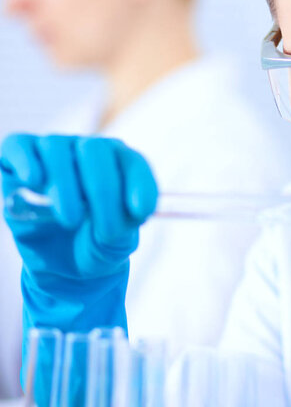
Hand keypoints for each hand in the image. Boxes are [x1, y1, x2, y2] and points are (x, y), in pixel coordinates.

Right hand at [1, 134, 156, 388]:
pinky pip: (19, 148)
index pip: (134, 163)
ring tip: (71, 217)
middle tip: (97, 225)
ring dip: (67, 183)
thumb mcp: (116, 247)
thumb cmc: (97, 252)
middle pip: (99, 153)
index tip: (143, 211)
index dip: (138, 182)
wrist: (68, 270)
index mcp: (124, 170)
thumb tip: (123, 220)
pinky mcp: (20, 168)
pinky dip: (25, 161)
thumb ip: (119, 230)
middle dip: (101, 189)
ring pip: (62, 149)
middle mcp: (92, 158)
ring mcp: (56, 158)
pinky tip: (34, 183)